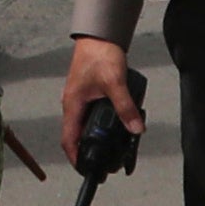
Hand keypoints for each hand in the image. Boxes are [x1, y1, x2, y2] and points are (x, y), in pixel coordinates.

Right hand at [60, 38, 144, 156]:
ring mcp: (80, 99)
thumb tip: (136, 129)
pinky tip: (114, 127)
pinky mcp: (88, 93)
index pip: (68, 140)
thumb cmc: (100, 55)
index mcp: (73, 105)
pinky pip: (91, 115)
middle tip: (106, 163)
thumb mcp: (114, 82)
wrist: (99, 34)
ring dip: (95, 139)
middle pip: (76, 136)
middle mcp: (73, 104)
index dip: (76, 158)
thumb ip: (125, 107)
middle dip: (88, 152)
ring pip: (84, 126)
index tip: (87, 170)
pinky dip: (100, 125)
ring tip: (112, 150)